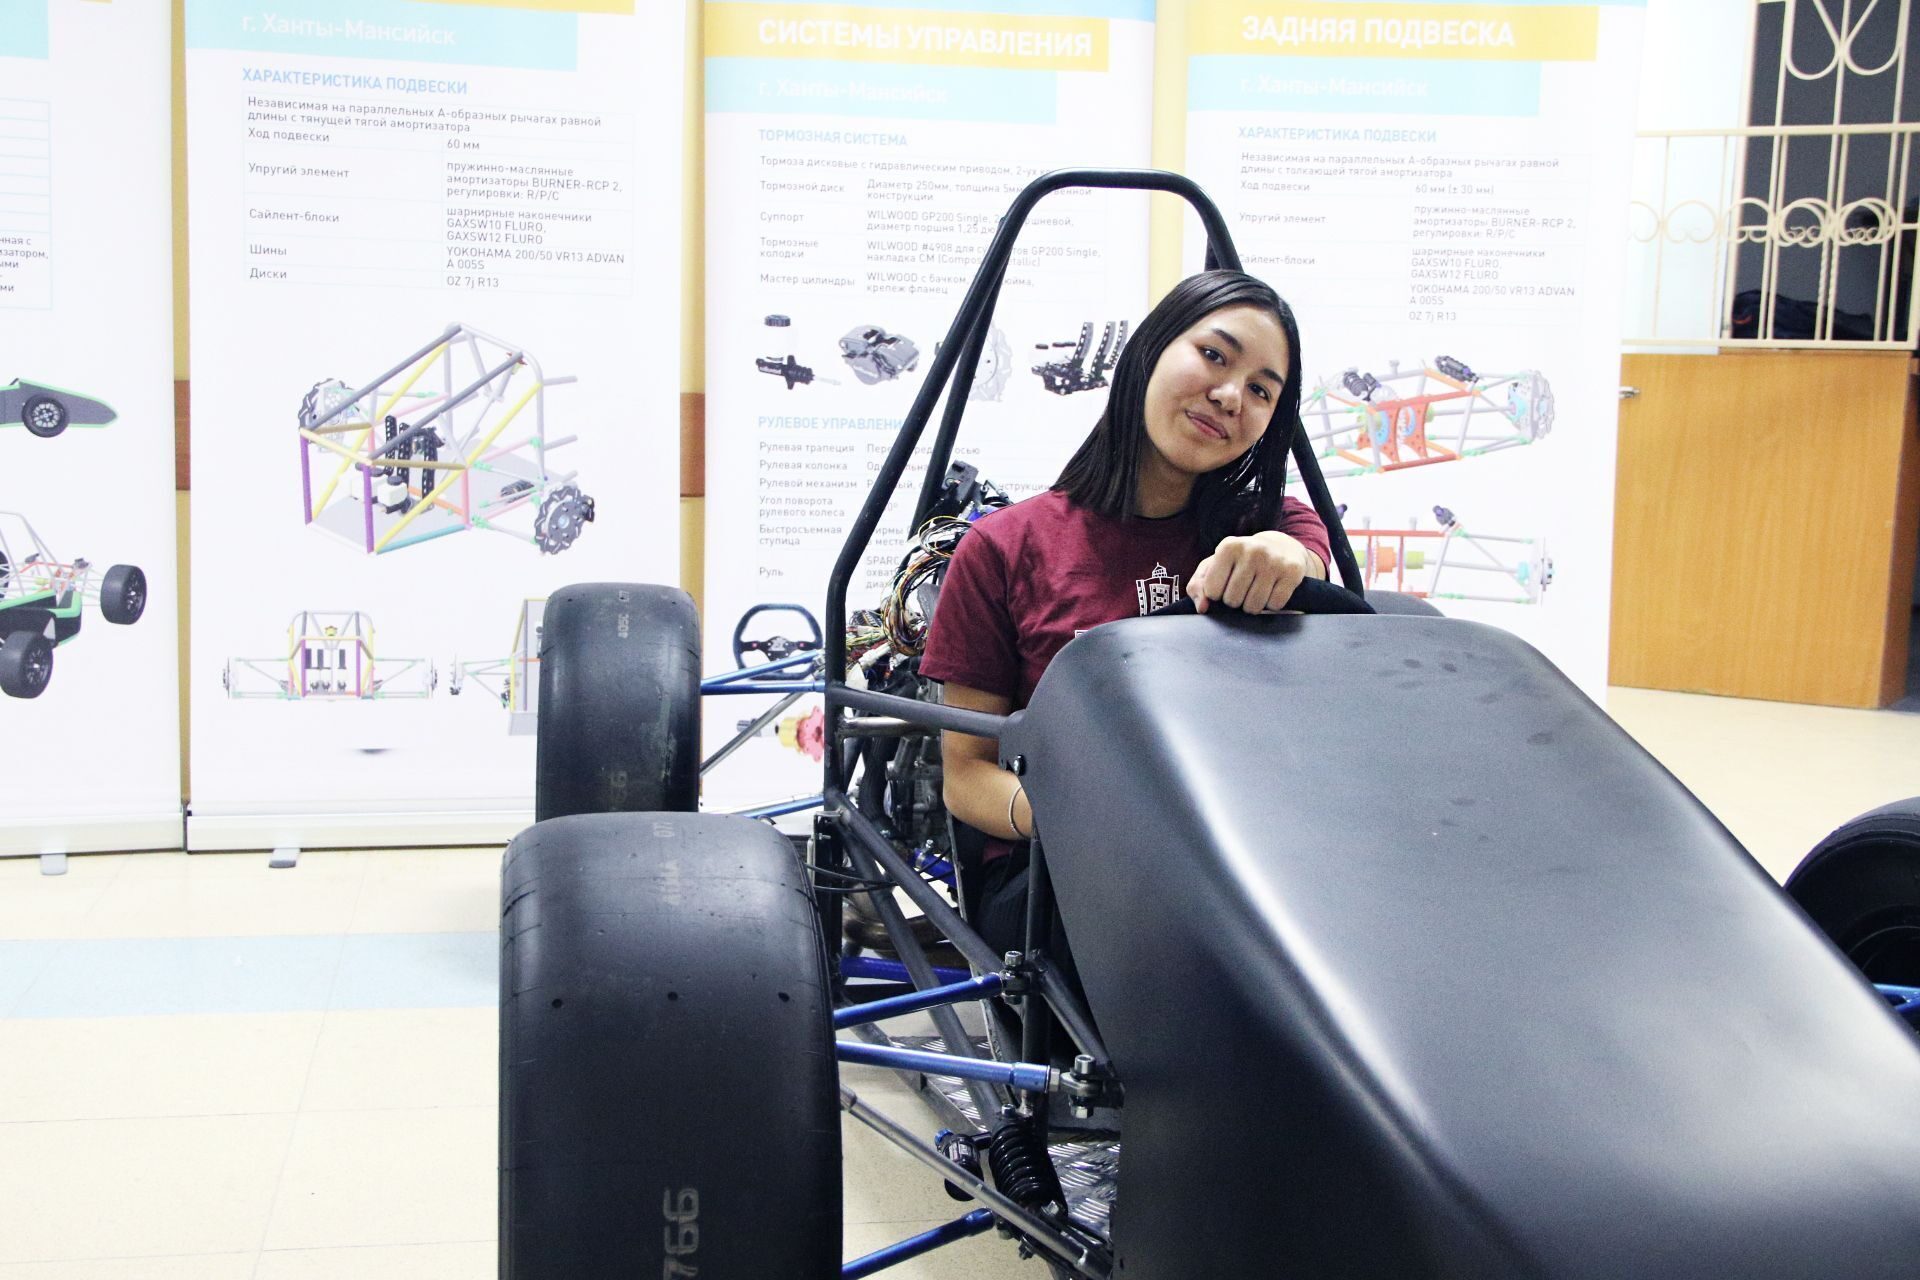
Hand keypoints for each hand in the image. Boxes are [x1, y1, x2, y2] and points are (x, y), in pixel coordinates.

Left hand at [1188, 531, 1321, 614]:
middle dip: (1236, 601)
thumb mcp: (1215, 566)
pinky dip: (1272, 605)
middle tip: (1244, 588)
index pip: (1212, 591)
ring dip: (1253, 606)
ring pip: (1254, 606)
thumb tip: (1202, 608)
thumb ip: (1198, 586)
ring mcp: (1273, 560)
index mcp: (1228, 547)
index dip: (1218, 594)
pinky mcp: (1292, 571)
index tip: (1226, 584)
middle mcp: (1252, 550)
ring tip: (1256, 591)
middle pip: (1233, 601)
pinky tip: (1272, 590)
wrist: (1281, 547)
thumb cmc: (1241, 561)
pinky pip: (1275, 605)